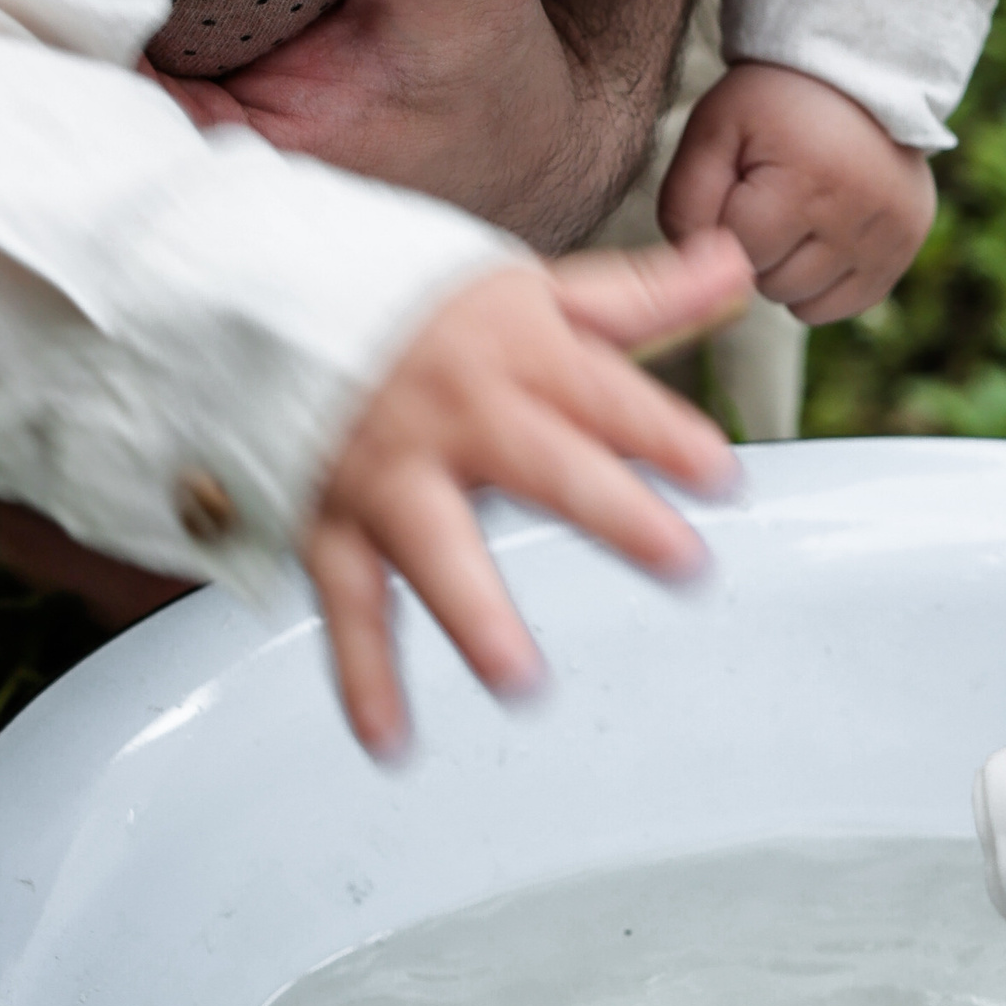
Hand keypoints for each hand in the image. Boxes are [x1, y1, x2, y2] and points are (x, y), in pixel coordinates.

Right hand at [303, 229, 753, 755]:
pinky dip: (362, 678)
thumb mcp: (537, 291)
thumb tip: (735, 265)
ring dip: (475, 615)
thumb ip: (642, 297)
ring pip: (433, 548)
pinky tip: (390, 740)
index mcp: (519, 353)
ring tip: (521, 680)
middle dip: (612, 512)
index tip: (721, 477)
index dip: (666, 434)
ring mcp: (390, 475)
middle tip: (680, 562)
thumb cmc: (423, 304)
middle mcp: (457, 415)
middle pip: (543, 466)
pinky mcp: (332, 524)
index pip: (607, 395)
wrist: (269, 299)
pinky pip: (349, 607)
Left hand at [658, 60, 936, 321]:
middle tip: (771, 194)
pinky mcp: (904, 250)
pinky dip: (820, 284)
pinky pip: (841, 306)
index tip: (741, 179)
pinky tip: (820, 237)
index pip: (736, 250)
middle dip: (755, 247)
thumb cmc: (773, 104)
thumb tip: (694, 269)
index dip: (724, 218)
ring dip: (785, 269)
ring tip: (796, 213)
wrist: (857, 74)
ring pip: (801, 303)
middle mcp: (856, 219)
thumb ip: (685, 200)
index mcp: (806, 184)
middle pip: (768, 283)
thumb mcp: (714, 127)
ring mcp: (888, 240)